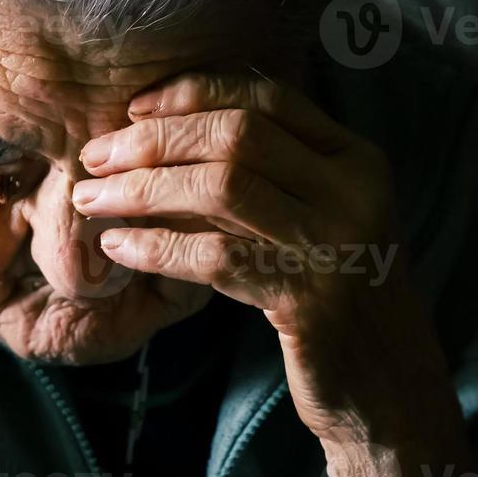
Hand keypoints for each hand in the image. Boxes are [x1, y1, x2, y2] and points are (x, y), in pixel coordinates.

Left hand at [72, 72, 474, 476]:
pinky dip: (157, 247)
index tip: (136, 107)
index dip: (195, 93)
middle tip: (96, 156)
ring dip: (143, 189)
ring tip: (92, 199)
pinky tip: (119, 248)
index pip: (268, 96)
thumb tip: (157, 138)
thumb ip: (265, 176)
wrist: (385, 384)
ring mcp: (337, 243)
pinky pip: (216, 258)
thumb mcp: (313, 220)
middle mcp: (353, 190)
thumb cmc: (332, 296)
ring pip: (222, 187)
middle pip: (238, 135)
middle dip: (155, 140)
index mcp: (356, 158)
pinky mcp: (312, 299)